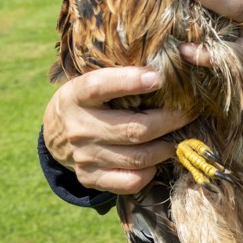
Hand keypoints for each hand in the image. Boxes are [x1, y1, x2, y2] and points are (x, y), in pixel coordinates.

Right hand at [43, 66, 194, 193]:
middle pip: (133, 129)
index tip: (159, 78)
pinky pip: (130, 181)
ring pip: (137, 157)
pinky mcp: (90, 177)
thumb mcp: (92, 78)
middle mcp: (79, 127)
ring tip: (177, 138)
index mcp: (77, 95)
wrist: (55, 133)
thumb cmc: (89, 99)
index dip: (130, 82)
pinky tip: (155, 160)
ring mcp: (84, 156)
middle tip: (188, 114)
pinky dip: (149, 172)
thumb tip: (168, 61)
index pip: (99, 86)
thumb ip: (121, 73)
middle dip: (169, 121)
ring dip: (165, 148)